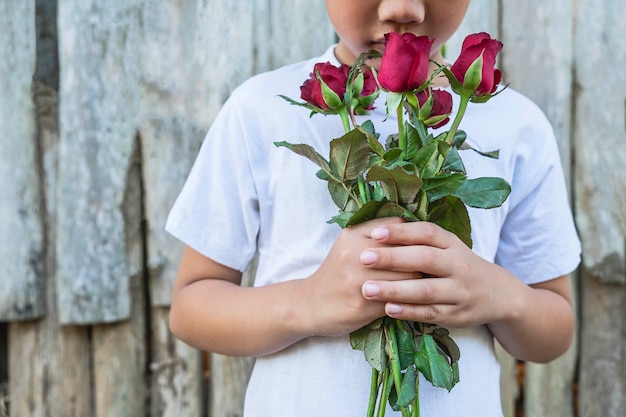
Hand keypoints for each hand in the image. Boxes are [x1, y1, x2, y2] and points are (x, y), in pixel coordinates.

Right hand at [302, 217, 420, 336]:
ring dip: (419, 281)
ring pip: (408, 275)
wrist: (309, 304)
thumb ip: (374, 233)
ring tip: (421, 284)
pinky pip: (400, 299)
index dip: (411, 236)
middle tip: (427, 266)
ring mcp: (359, 280)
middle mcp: (355, 254)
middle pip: (406, 250)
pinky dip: (410, 300)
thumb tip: (412, 226)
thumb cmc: (336, 272)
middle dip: (420, 259)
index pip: (397, 227)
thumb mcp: (348, 244)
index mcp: (352, 235)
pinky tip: (411, 300)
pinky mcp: (364, 304)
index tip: (418, 245)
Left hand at [357, 221, 508, 327]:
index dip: (402, 232)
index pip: (427, 233)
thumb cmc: (456, 266)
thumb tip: (375, 228)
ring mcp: (459, 291)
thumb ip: (418, 239)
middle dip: (393, 258)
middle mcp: (458, 265)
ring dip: (395, 289)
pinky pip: (430, 313)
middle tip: (364, 258)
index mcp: (452, 243)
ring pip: (426, 290)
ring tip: (367, 288)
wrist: (498, 295)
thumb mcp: (446, 247)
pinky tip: (387, 309)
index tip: (375, 233)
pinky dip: (408, 311)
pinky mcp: (456, 314)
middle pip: (425, 259)